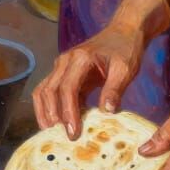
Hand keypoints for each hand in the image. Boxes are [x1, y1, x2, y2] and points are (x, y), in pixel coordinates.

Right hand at [31, 22, 146, 138]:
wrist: (123, 32)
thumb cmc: (126, 49)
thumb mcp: (126, 68)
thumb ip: (115, 89)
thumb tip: (106, 112)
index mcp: (80, 58)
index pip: (67, 88)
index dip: (68, 111)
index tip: (73, 132)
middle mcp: (65, 61)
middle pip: (49, 90)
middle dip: (53, 115)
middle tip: (62, 137)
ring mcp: (62, 66)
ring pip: (43, 90)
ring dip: (45, 111)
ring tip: (51, 132)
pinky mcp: (64, 73)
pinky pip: (51, 91)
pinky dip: (51, 107)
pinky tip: (59, 123)